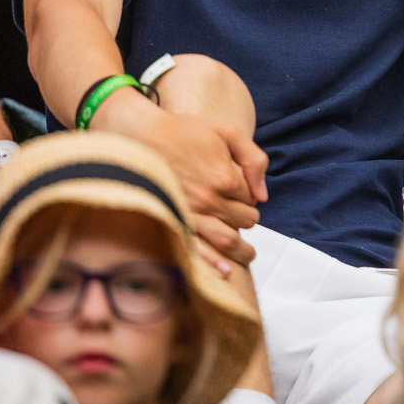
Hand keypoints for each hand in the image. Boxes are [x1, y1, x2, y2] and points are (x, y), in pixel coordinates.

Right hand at [103, 97, 267, 269]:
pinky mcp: (173, 224)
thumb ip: (253, 160)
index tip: (244, 194)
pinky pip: (196, 251)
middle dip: (248, 221)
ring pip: (226, 241)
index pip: (251, 198)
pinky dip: (213, 264)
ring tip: (247, 255)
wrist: (140, 136)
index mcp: (224, 176)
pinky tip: (224, 272)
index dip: (251, 197)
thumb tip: (263, 195)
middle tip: (245, 220)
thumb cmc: (184, 132)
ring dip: (242, 251)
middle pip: (242, 221)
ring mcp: (190, 214)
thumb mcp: (227, 133)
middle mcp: (209, 199)